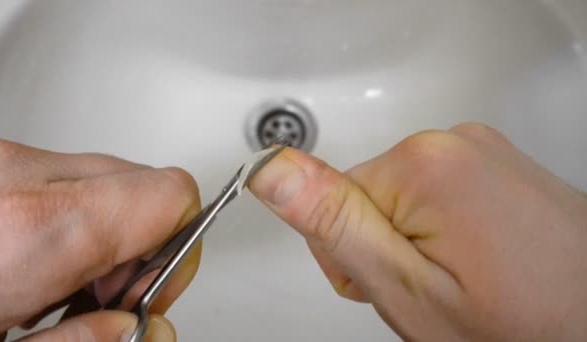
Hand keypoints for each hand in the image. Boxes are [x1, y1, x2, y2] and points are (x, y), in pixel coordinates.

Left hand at [0, 139, 201, 340]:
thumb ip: (82, 341)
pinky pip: (66, 176)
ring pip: (107, 178)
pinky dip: (74, 220)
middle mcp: (18, 176)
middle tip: (112, 296)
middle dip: (144, 248)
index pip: (170, 197)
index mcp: (32, 228)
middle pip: (144, 186)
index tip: (156, 289)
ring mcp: (0, 159)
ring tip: (69, 287)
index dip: (182, 248)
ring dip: (109, 234)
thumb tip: (142, 330)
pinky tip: (40, 267)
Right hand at [250, 123, 586, 340]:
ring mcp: (481, 150)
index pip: (329, 196)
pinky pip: (435, 190)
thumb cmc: (521, 324)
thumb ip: (334, 223)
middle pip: (366, 191)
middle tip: (429, 284)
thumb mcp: (406, 288)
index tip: (387, 279)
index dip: (348, 251)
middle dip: (382, 244)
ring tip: (459, 274)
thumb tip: (272, 168)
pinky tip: (474, 257)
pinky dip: (440, 227)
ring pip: (399, 194)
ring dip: (411, 238)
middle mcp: (455, 142)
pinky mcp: (496, 163)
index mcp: (424, 165)